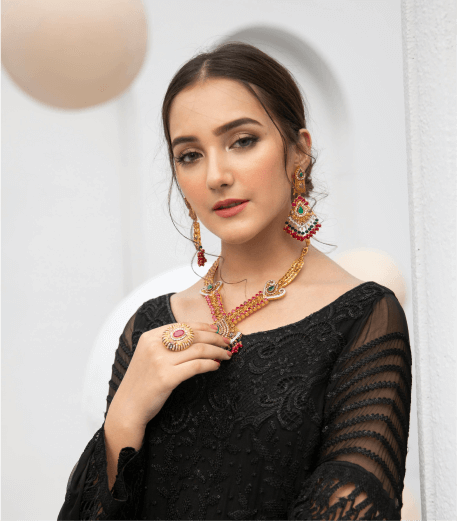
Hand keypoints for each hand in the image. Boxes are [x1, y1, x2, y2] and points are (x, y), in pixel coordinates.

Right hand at [108, 322, 231, 428]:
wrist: (128, 407)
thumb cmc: (142, 382)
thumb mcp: (149, 355)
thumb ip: (167, 344)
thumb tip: (198, 336)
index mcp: (150, 336)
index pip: (184, 325)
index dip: (204, 327)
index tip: (217, 331)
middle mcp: (155, 345)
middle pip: (194, 335)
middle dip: (215, 338)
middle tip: (227, 342)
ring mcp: (160, 361)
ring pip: (199, 350)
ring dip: (217, 351)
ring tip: (226, 355)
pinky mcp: (167, 378)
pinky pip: (196, 366)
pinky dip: (210, 364)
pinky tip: (216, 366)